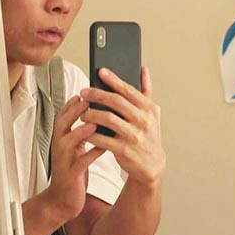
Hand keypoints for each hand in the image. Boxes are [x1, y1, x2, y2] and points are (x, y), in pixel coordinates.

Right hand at [44, 95, 106, 221]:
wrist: (63, 201)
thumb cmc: (73, 171)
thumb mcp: (75, 149)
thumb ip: (82, 133)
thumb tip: (97, 114)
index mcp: (61, 138)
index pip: (64, 115)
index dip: (74, 102)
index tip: (86, 90)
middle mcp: (59, 147)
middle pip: (62, 123)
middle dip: (75, 111)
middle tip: (89, 100)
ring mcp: (63, 161)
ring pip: (68, 141)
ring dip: (82, 130)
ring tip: (95, 121)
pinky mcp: (70, 175)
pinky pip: (81, 162)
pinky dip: (91, 153)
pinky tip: (103, 146)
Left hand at [80, 66, 165, 188]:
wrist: (152, 165)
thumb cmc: (148, 135)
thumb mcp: (152, 113)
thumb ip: (146, 90)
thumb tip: (143, 69)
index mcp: (150, 109)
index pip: (129, 90)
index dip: (113, 80)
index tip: (100, 72)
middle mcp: (144, 121)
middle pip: (116, 102)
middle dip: (97, 95)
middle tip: (84, 92)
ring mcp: (134, 136)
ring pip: (108, 119)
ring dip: (92, 114)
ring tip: (83, 113)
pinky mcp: (124, 151)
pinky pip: (103, 139)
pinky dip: (91, 133)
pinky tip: (85, 130)